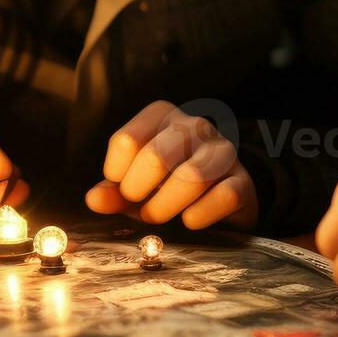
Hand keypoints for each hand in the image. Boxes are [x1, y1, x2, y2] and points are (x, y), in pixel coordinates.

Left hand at [85, 100, 257, 228]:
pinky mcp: (243, 180)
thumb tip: (94, 200)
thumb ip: (113, 191)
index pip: (126, 141)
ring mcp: (223, 150)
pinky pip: (223, 197)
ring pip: (192, 177)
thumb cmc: (167, 185)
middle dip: (139, 193)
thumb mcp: (135, 184)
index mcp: (161, 115)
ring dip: (166, 207)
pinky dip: (199, 215)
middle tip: (139, 209)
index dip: (118, 175)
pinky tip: (190, 220)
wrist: (219, 196)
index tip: (123, 190)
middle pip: (156, 157)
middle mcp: (194, 125)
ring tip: (160, 216)